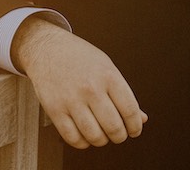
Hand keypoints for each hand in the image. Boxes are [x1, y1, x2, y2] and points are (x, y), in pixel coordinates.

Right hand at [12, 19, 147, 148]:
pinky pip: (73, 139)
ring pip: (95, 137)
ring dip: (102, 140)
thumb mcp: (106, 67)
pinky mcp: (55, 110)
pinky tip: (85, 134)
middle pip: (114, 127)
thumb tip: (141, 118)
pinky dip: (83, 142)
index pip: (130, 110)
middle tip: (119, 134)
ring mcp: (72, 100)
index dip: (135, 126)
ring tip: (102, 133)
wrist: (48, 48)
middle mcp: (91, 88)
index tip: (134, 130)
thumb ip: (123, 93)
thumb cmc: (79, 57)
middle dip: (120, 136)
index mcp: (108, 75)